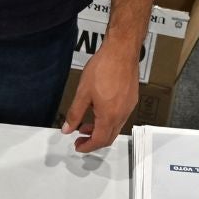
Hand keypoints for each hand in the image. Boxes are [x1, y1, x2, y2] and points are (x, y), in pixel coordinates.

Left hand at [60, 38, 139, 152]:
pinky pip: (120, 117)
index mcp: (109, 116)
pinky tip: (98, 112)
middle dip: (93, 141)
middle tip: (80, 139)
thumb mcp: (83, 93)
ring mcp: (128, 107)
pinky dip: (108, 121)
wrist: (121, 51)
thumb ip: (74, 114)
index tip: (78, 146)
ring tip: (86, 125)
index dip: (87, 147)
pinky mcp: (131, 100)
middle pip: (108, 138)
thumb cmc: (104, 67)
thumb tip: (67, 128)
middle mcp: (121, 114)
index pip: (99, 141)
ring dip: (100, 130)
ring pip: (115, 128)